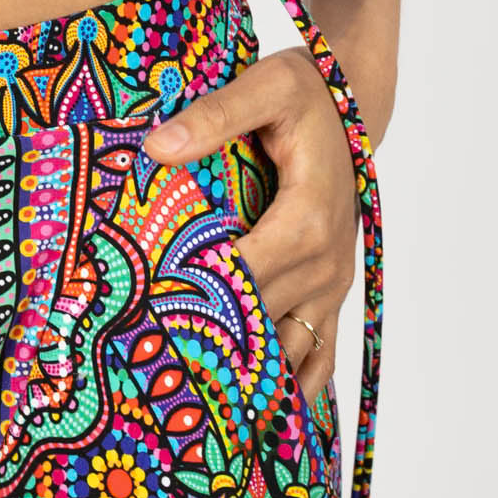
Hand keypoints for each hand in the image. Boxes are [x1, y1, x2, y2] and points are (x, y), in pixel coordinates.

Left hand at [143, 46, 356, 406]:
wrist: (353, 105)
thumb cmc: (307, 92)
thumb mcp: (265, 86)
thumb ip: (213, 116)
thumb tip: (156, 147)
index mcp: (308, 221)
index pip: (243, 276)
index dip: (195, 295)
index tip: (143, 312)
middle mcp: (325, 265)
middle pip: (258, 318)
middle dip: (205, 335)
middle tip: (143, 355)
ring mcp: (332, 285)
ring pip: (286, 349)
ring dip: (243, 370)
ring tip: (187, 396)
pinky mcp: (334, 292)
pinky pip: (319, 355)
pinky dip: (290, 384)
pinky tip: (255, 411)